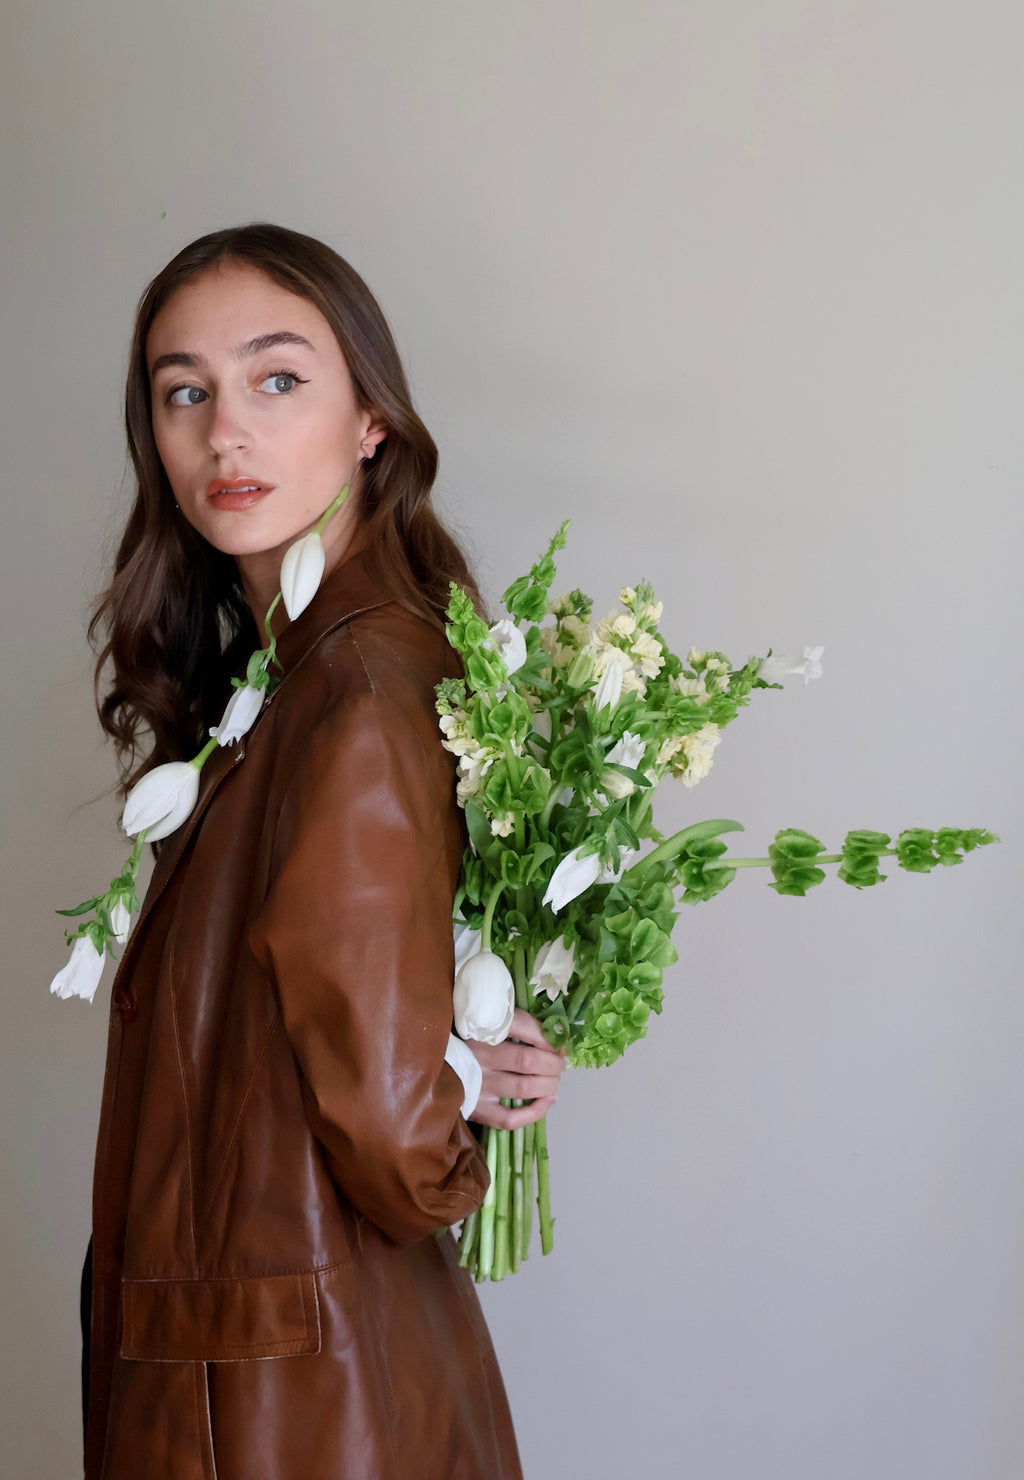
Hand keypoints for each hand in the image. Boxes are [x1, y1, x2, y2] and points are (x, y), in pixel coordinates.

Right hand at [467, 1008, 567, 1129]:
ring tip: (555, 1078)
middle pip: (529, 1061)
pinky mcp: (477, 1109)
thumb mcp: (482, 1018)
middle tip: (560, 1061)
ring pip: (524, 1088)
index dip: (547, 1035)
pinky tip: (548, 1100)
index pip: (522, 1027)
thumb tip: (555, 1031)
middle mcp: (478, 1057)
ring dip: (549, 1084)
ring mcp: (478, 1086)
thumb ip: (513, 1020)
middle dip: (554, 1062)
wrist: (430, 1060)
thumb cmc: (462, 1035)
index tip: (558, 1039)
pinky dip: (535, 1111)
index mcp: (478, 1028)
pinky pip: (510, 1118)